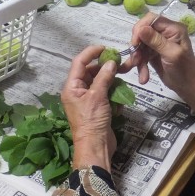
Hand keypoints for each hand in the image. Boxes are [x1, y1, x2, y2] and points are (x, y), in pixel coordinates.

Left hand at [61, 45, 118, 170]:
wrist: (96, 147)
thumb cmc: (92, 121)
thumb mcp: (97, 96)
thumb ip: (104, 77)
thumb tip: (111, 62)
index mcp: (72, 87)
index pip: (79, 62)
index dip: (91, 52)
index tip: (105, 48)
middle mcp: (78, 91)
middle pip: (91, 72)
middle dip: (105, 68)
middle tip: (120, 63)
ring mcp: (88, 100)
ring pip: (100, 83)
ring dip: (111, 82)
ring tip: (123, 80)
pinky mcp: (98, 108)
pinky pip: (106, 94)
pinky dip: (113, 95)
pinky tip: (120, 101)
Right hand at [123, 13, 194, 110]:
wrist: (189, 89)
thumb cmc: (184, 71)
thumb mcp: (171, 55)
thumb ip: (156, 41)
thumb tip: (140, 28)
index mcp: (173, 28)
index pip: (151, 19)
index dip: (140, 28)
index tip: (135, 43)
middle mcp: (165, 33)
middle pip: (143, 32)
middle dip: (137, 46)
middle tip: (135, 60)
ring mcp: (158, 43)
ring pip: (140, 45)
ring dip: (138, 59)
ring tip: (142, 75)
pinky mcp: (153, 53)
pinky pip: (141, 55)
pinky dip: (140, 65)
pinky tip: (143, 78)